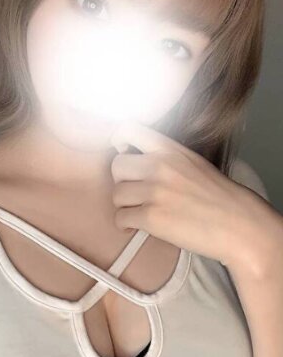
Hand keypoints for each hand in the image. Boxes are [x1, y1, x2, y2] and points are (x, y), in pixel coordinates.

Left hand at [109, 122, 266, 270]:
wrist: (240, 226)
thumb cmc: (220, 199)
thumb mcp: (194, 164)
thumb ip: (166, 159)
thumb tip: (137, 164)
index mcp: (171, 150)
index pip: (129, 129)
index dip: (118, 141)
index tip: (123, 154)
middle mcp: (160, 166)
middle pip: (116, 166)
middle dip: (121, 182)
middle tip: (133, 194)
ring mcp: (155, 191)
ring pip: (116, 195)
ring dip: (123, 206)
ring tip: (137, 212)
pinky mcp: (152, 217)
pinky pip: (120, 218)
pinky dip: (125, 225)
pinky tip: (136, 227)